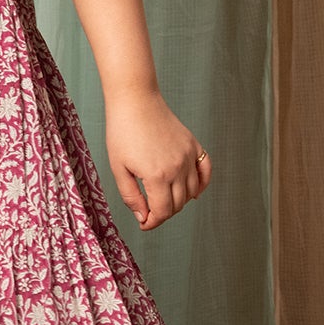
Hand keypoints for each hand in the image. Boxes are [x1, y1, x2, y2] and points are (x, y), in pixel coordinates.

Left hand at [104, 87, 210, 230]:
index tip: (143, 223)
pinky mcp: (193, 146)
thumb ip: (131, 196)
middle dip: (163, 213)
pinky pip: (205, 171)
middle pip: (177, 204)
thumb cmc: (122, 133)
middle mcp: (178, 168)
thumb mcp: (118, 168)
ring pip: (191, 192)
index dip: (152, 222)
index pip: (162, 212)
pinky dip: (201, 185)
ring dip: (178, 201)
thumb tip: (143, 217)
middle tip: (149, 211)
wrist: (136, 101)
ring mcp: (188, 156)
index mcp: (157, 176)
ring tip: (162, 199)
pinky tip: (192, 192)